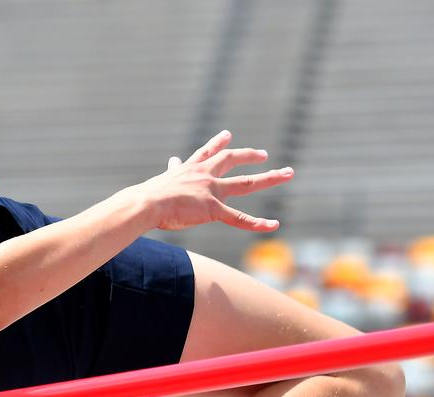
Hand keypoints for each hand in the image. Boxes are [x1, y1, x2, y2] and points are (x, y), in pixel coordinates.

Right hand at [133, 130, 292, 231]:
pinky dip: (257, 223)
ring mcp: (211, 190)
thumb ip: (169, 173)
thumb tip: (171, 162)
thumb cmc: (146, 197)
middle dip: (249, 155)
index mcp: (189, 169)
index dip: (218, 143)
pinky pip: (239, 218)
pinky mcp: (213, 208)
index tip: (227, 135)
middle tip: (263, 154)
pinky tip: (273, 225)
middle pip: (231, 160)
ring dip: (270, 177)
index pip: (206, 152)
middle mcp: (204, 175)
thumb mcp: (159, 181)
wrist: (146, 203)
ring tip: (287, 173)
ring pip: (246, 183)